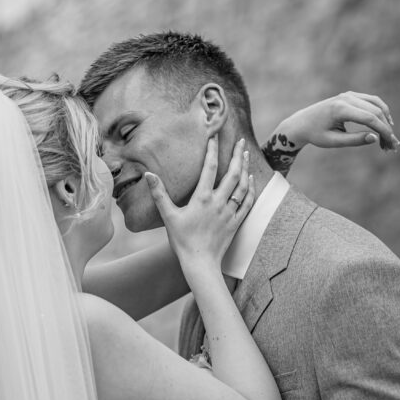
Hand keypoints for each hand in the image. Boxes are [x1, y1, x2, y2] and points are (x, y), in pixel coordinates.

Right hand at [146, 136, 253, 277]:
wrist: (200, 263)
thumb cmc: (182, 240)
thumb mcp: (168, 216)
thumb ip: (159, 194)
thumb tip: (148, 175)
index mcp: (202, 198)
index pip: (210, 167)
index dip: (213, 150)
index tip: (214, 136)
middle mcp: (218, 202)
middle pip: (232, 173)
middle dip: (236, 155)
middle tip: (240, 140)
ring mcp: (229, 212)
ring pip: (242, 186)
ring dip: (245, 169)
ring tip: (246, 155)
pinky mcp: (236, 222)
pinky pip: (247, 203)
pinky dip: (250, 189)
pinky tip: (250, 180)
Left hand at [275, 92, 398, 152]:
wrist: (302, 122)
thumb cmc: (315, 134)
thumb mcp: (333, 141)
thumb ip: (354, 140)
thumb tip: (375, 138)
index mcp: (340, 109)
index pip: (370, 118)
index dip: (384, 131)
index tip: (391, 144)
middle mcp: (345, 98)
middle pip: (375, 111)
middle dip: (386, 128)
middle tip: (391, 146)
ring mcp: (348, 95)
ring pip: (376, 104)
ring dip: (386, 119)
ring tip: (388, 137)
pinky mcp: (350, 95)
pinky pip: (371, 100)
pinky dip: (380, 111)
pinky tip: (385, 123)